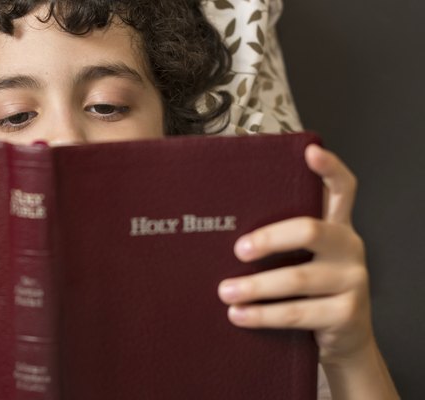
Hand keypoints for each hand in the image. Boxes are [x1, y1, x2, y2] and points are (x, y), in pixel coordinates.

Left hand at [217, 144, 373, 363]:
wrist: (344, 338)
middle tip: (237, 250)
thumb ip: (281, 239)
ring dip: (255, 286)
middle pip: (309, 230)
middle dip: (268, 239)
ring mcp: (352, 280)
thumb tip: (220, 224)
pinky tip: (239, 315)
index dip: (329, 168)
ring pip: (297, 277)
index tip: (309, 152)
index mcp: (337, 227)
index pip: (342, 189)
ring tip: (225, 291)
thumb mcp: (303, 259)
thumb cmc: (310, 290)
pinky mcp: (346, 314)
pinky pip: (297, 312)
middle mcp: (349, 247)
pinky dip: (262, 315)